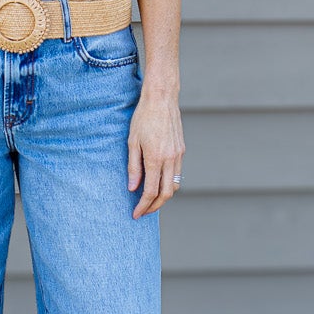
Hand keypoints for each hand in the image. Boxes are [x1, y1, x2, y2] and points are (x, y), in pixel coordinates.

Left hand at [127, 88, 184, 217]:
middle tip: (143, 211)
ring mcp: (178, 155)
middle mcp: (170, 159)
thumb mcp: (132, 142)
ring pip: (174, 185)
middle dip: (154, 206)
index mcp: (155, 159)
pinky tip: (158, 182)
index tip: (136, 214)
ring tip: (150, 200)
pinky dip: (169, 183)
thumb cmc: (143, 118)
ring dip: (163, 196)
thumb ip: (133, 167)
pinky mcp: (181, 150)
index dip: (143, 206)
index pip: (150, 192)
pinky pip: (177, 173)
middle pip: (165, 194)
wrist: (162, 99)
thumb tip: (133, 188)